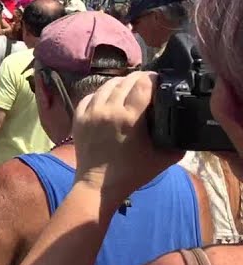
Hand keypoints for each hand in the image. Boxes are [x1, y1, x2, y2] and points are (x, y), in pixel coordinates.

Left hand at [71, 72, 181, 204]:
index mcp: (129, 118)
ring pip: (108, 85)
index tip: (161, 81)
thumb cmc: (132, 173)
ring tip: (130, 89)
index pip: (143, 83)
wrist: (97, 185)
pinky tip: (110, 99)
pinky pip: (91, 95)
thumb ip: (177, 139)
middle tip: (149, 84)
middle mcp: (108, 110)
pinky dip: (102, 93)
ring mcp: (90, 112)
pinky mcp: (78, 117)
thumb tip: (186, 125)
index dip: (154, 79)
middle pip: (126, 81)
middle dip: (140, 79)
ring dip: (121, 83)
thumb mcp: (163, 157)